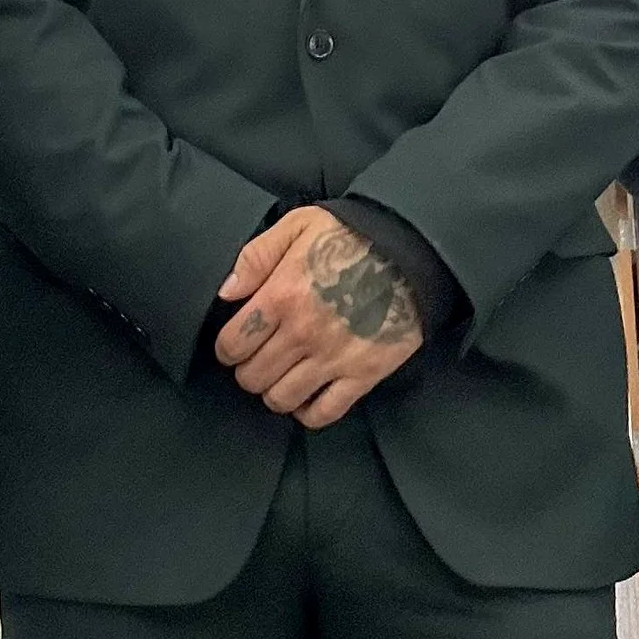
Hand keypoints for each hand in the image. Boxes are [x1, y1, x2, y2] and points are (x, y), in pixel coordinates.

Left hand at [213, 206, 421, 427]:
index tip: (235, 345)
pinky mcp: (363, 374)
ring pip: (281, 399)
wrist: (411, 250)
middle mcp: (302, 332)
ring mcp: (333, 357)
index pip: (232, 344)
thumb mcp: (297, 225)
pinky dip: (308, 413)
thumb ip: (255, 257)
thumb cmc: (353, 235)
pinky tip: (306, 397)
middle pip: (252, 376)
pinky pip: (324, 412)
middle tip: (259, 359)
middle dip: (248, 370)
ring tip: (281, 377)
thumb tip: (226, 292)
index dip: (228, 348)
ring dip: (273, 392)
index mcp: (281, 295)